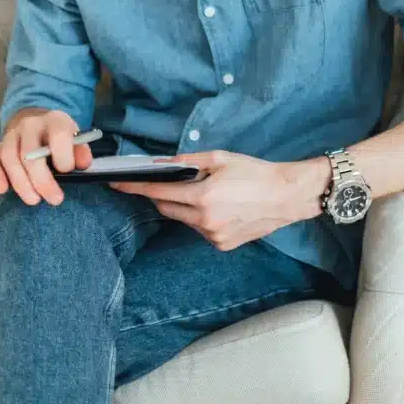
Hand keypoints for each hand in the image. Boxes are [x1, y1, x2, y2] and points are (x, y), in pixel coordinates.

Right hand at [0, 108, 91, 205]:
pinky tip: (2, 190)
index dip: (62, 154)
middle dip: (41, 179)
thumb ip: (81, 151)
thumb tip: (83, 163)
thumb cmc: (60, 139)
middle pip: (30, 151)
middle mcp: (30, 125)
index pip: (57, 133)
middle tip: (54, 199)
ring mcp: (11, 135)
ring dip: (21, 183)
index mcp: (55, 120)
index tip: (67, 171)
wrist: (38, 125)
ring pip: (9, 157)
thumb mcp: (76, 140)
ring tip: (33, 200)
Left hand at [109, 150, 329, 250]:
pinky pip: (199, 229)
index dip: (135, 188)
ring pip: (183, 220)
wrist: (286, 196)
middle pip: (166, 209)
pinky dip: (199, 217)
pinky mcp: (222, 245)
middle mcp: (205, 221)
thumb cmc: (255, 172)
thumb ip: (188, 162)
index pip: (158, 193)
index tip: (117, 184)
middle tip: (161, 182)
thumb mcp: (220, 158)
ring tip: (203, 192)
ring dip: (182, 206)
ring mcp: (213, 236)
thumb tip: (161, 164)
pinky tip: (218, 206)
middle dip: (159, 195)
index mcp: (203, 197)